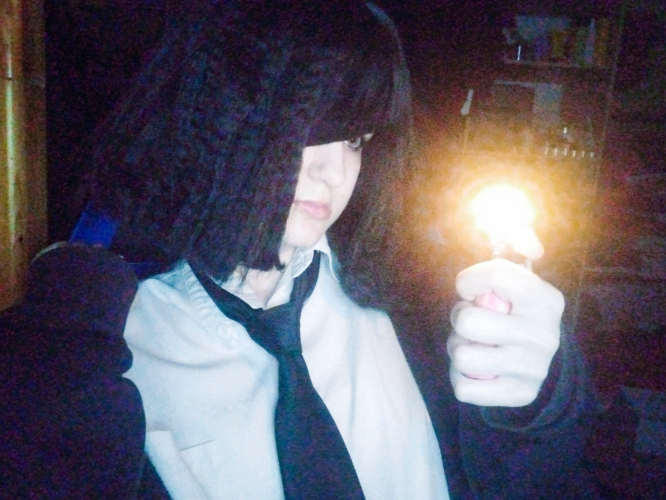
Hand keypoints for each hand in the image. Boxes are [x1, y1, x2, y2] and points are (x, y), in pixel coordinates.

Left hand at [447, 257, 562, 406]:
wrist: (546, 367)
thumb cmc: (519, 314)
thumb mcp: (522, 280)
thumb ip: (520, 245)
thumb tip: (523, 234)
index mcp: (544, 300)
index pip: (494, 275)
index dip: (468, 281)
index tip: (471, 290)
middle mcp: (543, 334)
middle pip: (467, 321)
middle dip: (459, 318)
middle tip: (472, 322)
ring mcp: (532, 368)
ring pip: (461, 356)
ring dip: (458, 349)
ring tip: (473, 345)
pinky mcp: (519, 395)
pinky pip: (464, 388)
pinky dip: (460, 378)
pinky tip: (476, 370)